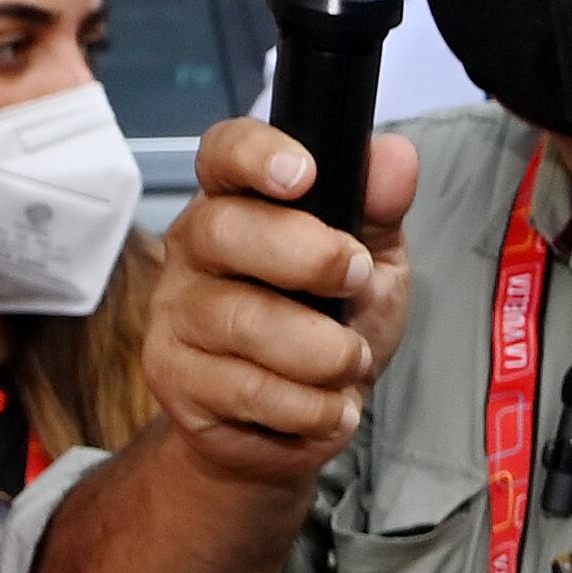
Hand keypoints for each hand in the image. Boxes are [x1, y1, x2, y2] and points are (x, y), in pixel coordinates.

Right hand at [142, 118, 415, 485]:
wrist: (301, 419)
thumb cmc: (333, 324)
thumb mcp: (373, 261)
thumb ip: (381, 210)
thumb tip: (396, 156)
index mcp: (240, 200)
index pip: (225, 153)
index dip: (258, 154)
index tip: (304, 175)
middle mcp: (194, 247)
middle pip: (225, 231)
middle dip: (308, 257)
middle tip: (358, 280)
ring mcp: (175, 312)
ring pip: (242, 320)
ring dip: (323, 351)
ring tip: (353, 361)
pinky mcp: (174, 377)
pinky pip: (248, 389)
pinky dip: (311, 405)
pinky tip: (330, 406)